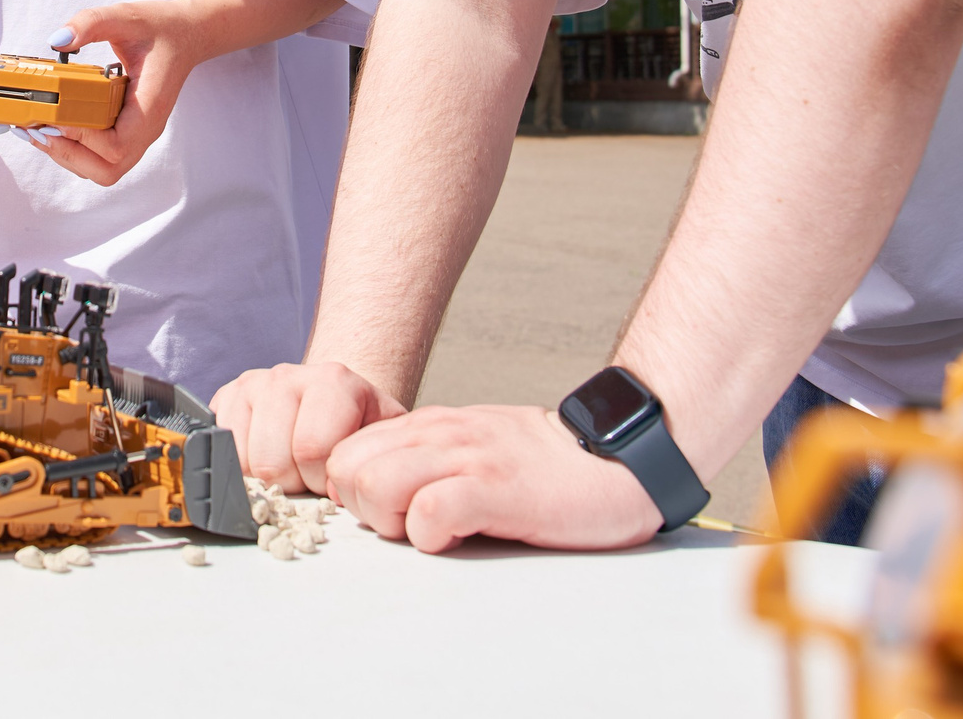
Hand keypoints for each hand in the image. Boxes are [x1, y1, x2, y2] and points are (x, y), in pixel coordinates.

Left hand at [35, 0, 214, 185]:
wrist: (188, 35)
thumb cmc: (162, 29)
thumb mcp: (126, 16)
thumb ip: (91, 23)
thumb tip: (58, 39)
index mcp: (150, 106)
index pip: (117, 146)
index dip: (83, 139)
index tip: (56, 118)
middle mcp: (146, 129)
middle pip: (108, 169)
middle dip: (69, 155)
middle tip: (40, 131)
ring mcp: (138, 134)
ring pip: (103, 169)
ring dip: (69, 156)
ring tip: (41, 131)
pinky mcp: (129, 131)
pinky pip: (102, 156)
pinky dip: (76, 150)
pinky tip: (56, 126)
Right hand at [213, 360, 404, 496]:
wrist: (334, 399)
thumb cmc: (357, 426)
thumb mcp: (380, 440)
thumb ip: (369, 465)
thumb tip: (335, 494)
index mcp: (333, 381)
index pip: (312, 450)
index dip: (322, 481)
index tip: (332, 477)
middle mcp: (287, 375)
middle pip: (273, 461)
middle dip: (293, 482)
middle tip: (307, 473)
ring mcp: (252, 383)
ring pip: (244, 460)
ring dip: (267, 476)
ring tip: (289, 463)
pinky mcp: (226, 397)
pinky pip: (222, 449)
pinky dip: (243, 465)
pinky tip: (265, 455)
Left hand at [324, 403, 661, 552]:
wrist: (618, 460)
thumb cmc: (544, 468)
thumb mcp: (470, 449)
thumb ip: (422, 460)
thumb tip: (370, 489)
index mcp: (431, 425)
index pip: (344, 450)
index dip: (352, 490)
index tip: (384, 512)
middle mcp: (441, 434)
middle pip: (347, 467)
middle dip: (363, 507)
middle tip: (405, 524)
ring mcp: (469, 459)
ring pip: (377, 483)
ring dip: (392, 520)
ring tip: (432, 531)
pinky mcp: (498, 490)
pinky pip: (431, 510)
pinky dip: (432, 534)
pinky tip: (459, 537)